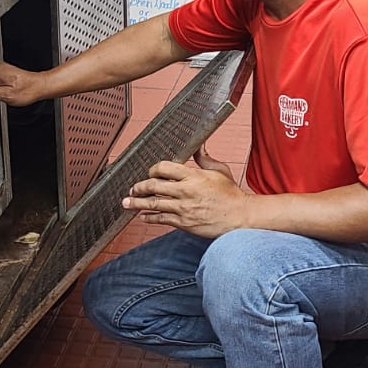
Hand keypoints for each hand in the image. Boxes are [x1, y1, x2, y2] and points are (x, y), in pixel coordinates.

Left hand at [123, 146, 246, 236]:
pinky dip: (150, 217)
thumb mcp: (219, 171)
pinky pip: (161, 219)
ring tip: (127, 202)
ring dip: (137, 203)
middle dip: (139, 187)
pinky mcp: (184, 223)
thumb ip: (204, 158)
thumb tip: (199, 145)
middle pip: (153, 186)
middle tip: (133, 188)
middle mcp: (185, 191)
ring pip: (153, 204)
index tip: (150, 172)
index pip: (164, 168)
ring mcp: (183, 208)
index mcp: (193, 176)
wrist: (239, 217)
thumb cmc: (230, 195)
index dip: (153, 169)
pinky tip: (143, 216)